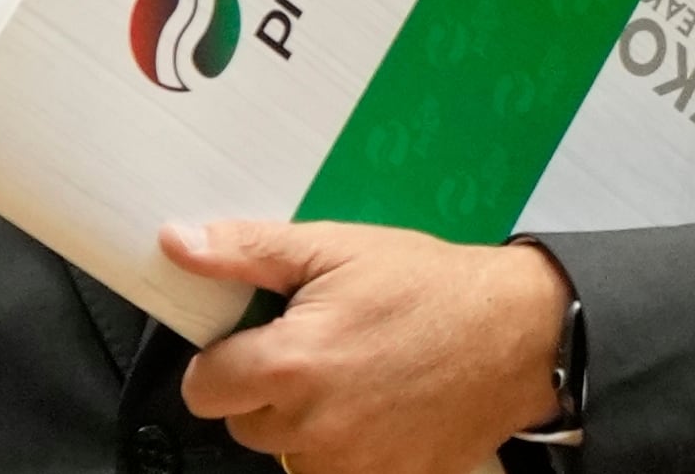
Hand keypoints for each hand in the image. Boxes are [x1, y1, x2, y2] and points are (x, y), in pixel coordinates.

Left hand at [160, 218, 570, 473]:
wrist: (517, 333)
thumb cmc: (428, 285)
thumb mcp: (336, 247)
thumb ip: (247, 250)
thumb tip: (177, 244)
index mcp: (291, 366)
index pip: (202, 387)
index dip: (224, 356)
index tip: (259, 335)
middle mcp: (313, 430)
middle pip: (244, 422)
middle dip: (267, 386)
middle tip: (320, 343)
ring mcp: (351, 466)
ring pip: (288, 452)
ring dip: (305, 420)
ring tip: (354, 372)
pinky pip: (336, 470)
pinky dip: (346, 445)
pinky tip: (378, 404)